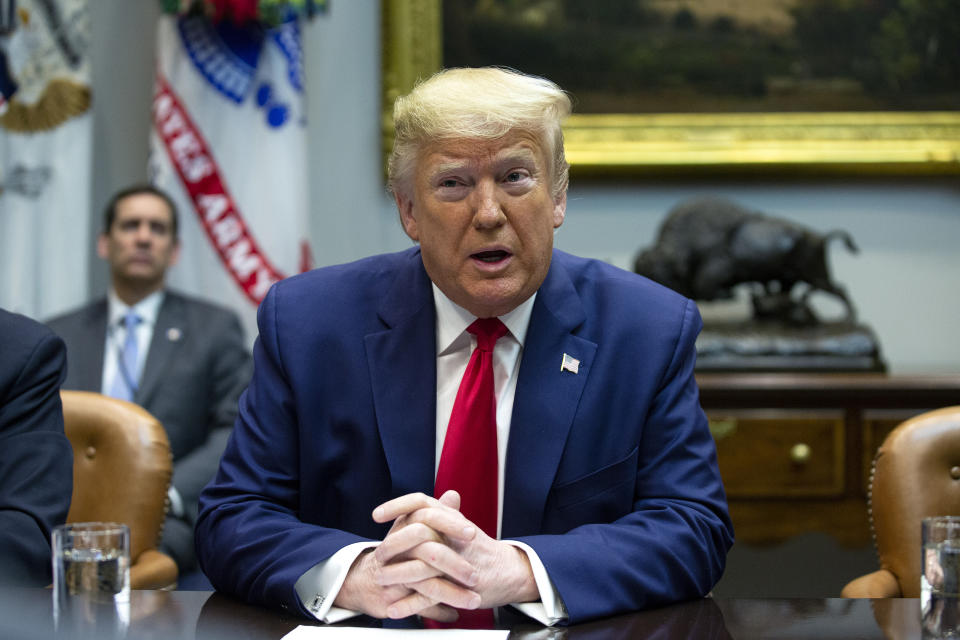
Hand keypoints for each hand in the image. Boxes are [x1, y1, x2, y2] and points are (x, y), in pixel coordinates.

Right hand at [334, 492, 478, 619]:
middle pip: (428, 551)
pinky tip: (454, 614)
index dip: (450, 523)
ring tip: (474, 599)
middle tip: (474, 573)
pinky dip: (439, 611)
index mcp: (402, 528)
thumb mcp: (411, 528)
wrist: (366, 580)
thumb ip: (435, 513)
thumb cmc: (396, 552)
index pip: (427, 518)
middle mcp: (395, 549)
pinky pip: (418, 606)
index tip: (472, 533)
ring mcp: (391, 574)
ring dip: (452, 593)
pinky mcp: (390, 599)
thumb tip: (453, 494)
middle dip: (454, 562)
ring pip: (425, 582)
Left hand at [374, 491, 538, 610]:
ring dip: (397, 576)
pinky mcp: (460, 586)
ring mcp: (457, 561)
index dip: (397, 505)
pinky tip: (395, 609)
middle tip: (377, 555)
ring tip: (379, 582)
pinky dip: (410, 604)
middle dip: (392, 545)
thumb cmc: (483, 550)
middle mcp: (454, 535)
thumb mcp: (462, 527)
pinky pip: (431, 595)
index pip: (422, 502)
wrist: (510, 572)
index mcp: (452, 518)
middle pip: (418, 532)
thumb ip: (444, 513)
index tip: (376, 515)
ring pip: (422, 565)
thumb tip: (435, 500)